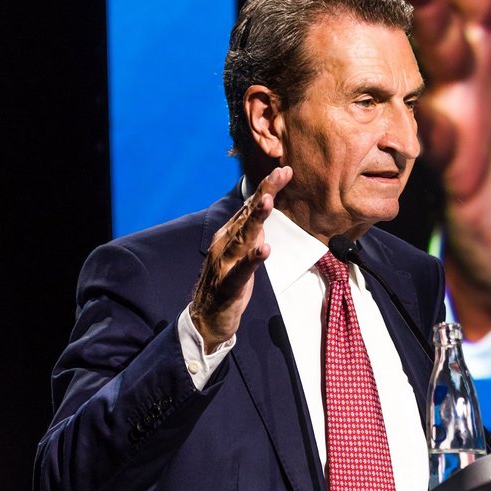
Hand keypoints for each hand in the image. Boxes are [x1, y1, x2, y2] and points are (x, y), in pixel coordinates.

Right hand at [190, 166, 291, 351]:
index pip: (249, 207)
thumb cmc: (226, 285)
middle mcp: (223, 244)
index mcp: (228, 235)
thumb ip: (249, 235)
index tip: (285, 171)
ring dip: (256, 219)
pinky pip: (242, 270)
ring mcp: (224, 263)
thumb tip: (260, 219)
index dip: (266, 188)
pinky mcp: (228, 284)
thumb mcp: (241, 254)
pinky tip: (264, 249)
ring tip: (269, 201)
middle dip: (265, 193)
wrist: (205, 319)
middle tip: (281, 174)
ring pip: (243, 237)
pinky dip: (253, 259)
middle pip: (247, 214)